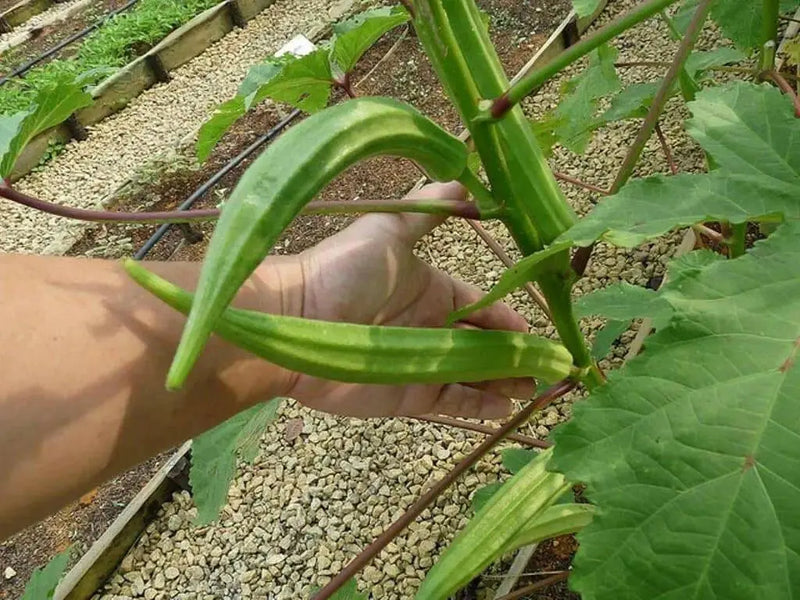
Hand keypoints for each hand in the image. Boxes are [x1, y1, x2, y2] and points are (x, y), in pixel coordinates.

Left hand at [283, 182, 534, 418]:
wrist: (296, 319)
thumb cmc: (343, 272)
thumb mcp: (390, 231)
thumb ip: (428, 211)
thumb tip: (464, 182)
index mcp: (432, 290)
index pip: (481, 306)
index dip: (509, 318)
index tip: (536, 330)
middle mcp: (431, 328)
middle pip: (482, 345)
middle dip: (514, 355)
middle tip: (548, 367)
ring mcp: (421, 364)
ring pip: (473, 375)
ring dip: (503, 381)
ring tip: (535, 388)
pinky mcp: (408, 397)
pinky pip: (452, 402)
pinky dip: (478, 405)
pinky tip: (506, 406)